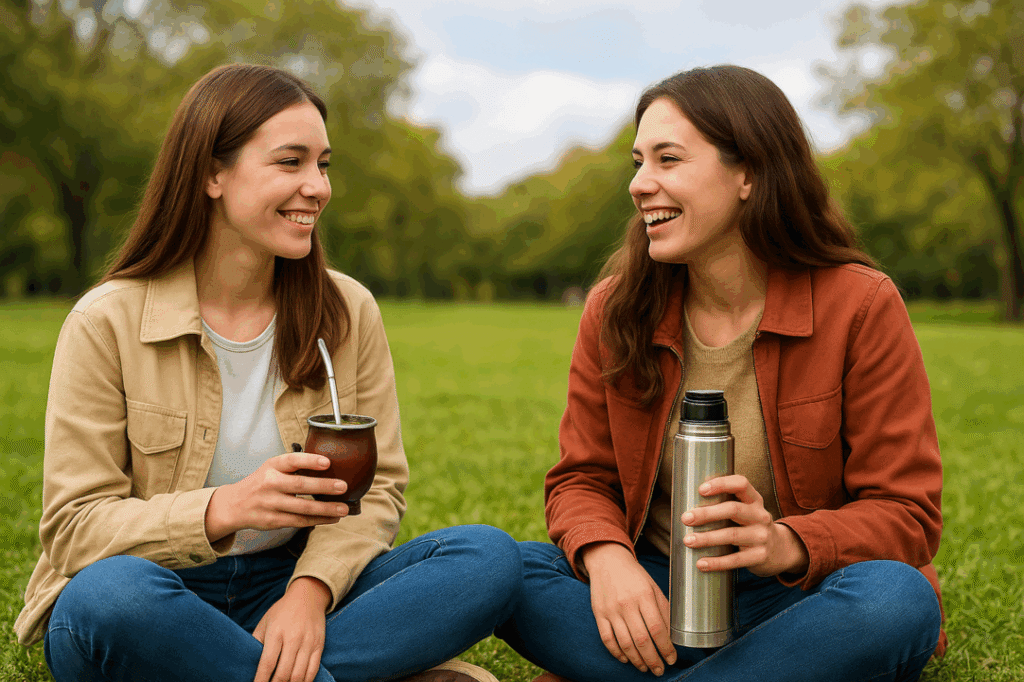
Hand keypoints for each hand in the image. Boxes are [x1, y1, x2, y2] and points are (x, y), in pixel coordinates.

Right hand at [205, 451, 348, 542]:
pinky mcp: (273, 521)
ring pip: (302, 508)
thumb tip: (331, 467)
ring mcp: (270, 503)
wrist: (234, 505)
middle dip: (323, 486)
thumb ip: (294, 467)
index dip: (310, 460)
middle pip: (299, 485)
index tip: (327, 462)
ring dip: (325, 509)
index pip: (292, 460)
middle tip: (343, 486)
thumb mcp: (272, 468)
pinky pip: (299, 521)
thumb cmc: (262, 483)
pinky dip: (318, 520)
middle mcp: (270, 483)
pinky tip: (332, 518)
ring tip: (344, 509)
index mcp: (272, 466)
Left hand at [253, 577, 330, 681]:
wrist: (308, 595)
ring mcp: (308, 643)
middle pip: (284, 673)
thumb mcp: (265, 622)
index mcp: (276, 632)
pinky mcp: (319, 645)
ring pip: (299, 675)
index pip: (267, 663)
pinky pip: (313, 670)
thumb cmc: (282, 610)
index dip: (261, 680)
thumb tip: (248, 662)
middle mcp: (293, 638)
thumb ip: (257, 641)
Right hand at [580, 542, 676, 675]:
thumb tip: (673, 634)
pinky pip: (607, 639)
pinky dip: (617, 653)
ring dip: (637, 660)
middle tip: (659, 670)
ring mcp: (611, 610)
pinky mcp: (599, 614)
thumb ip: (663, 608)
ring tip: (645, 668)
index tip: (672, 659)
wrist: (607, 560)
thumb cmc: (634, 575)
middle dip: (653, 660)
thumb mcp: (653, 586)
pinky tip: (626, 659)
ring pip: (625, 643)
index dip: (666, 648)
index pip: (658, 629)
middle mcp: (627, 604)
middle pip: (642, 640)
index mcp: (644, 595)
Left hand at [682, 475, 808, 576]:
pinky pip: (736, 560)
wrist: (780, 551)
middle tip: (685, 518)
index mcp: (754, 500)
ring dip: (707, 538)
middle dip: (707, 513)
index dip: (721, 484)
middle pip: (733, 509)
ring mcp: (762, 536)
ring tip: (687, 541)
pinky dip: (717, 562)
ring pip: (732, 535)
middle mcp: (760, 515)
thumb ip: (725, 504)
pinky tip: (701, 563)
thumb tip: (685, 503)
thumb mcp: (745, 510)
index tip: (700, 489)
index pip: (741, 484)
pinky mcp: (760, 556)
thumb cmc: (750, 526)